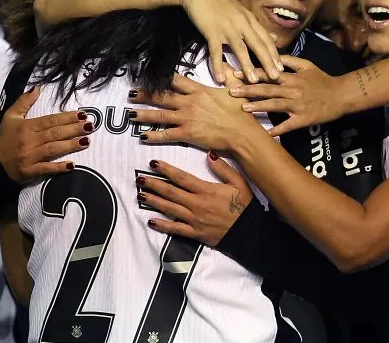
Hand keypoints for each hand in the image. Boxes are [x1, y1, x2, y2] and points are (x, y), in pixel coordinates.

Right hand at [0, 85, 91, 181]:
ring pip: (53, 149)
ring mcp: (29, 157)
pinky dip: (58, 168)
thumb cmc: (6, 138)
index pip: (50, 121)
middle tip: (90, 126)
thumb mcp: (10, 116)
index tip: (82, 115)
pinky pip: (46, 169)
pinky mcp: (29, 171)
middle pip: (55, 134)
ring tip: (87, 141)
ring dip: (71, 145)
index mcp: (26, 127)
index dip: (67, 117)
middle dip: (74, 129)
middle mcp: (29, 141)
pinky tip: (72, 165)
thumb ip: (24, 102)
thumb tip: (38, 87)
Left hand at [130, 74, 267, 151]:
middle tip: (131, 93)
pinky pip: (166, 134)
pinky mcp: (187, 133)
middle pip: (162, 96)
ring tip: (130, 113)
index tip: (150, 74)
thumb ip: (228, 74)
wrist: (242, 133)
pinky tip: (143, 137)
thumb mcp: (235, 89)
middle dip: (145, 95)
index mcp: (199, 90)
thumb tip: (226, 62)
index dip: (162, 77)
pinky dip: (153, 136)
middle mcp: (190, 102)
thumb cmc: (241, 112)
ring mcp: (187, 118)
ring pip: (160, 115)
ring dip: (143, 114)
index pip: (176, 80)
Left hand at [138, 155, 252, 245]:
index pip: (181, 178)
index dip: (166, 170)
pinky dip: (162, 225)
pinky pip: (176, 229)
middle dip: (154, 184)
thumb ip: (223, 169)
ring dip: (154, 201)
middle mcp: (197, 204)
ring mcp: (194, 220)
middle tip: (139, 178)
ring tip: (140, 195)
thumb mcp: (239, 182)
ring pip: (170, 208)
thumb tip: (209, 154)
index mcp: (206, 190)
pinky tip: (151, 220)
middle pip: (171, 192)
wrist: (249, 232)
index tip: (153, 163)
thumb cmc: (245, 206)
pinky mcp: (195, 233)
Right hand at [180, 0, 281, 83]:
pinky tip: (220, 78)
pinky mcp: (211, 31)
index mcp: (249, 19)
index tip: (281, 68)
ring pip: (240, 49)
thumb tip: (273, 37)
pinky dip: (218, 65)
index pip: (266, 38)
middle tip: (276, 77)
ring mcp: (227, 27)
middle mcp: (241, 23)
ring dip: (247, 65)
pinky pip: (216, 51)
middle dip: (268, 62)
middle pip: (258, 45)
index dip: (274, 54)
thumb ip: (256, 26)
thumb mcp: (241, 11)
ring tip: (253, 80)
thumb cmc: (218, 2)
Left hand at [228, 55, 343, 136]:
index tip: (235, 73)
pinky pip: (288, 125)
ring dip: (258, 106)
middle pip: (267, 89)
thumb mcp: (307, 65)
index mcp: (291, 77)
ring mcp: (297, 105)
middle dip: (248, 90)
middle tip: (231, 91)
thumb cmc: (322, 80)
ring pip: (274, 105)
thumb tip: (273, 56)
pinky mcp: (303, 119)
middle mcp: (292, 90)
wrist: (340, 95)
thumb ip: (289, 61)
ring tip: (243, 108)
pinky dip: (277, 130)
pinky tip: (266, 134)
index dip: (251, 73)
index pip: (267, 74)